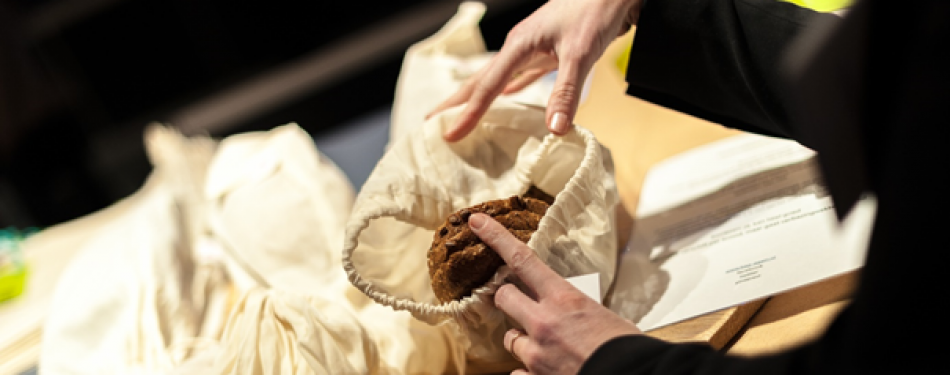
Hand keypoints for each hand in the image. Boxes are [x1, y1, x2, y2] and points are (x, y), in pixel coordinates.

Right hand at [427, 0, 642, 141]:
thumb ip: (566, 92)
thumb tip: (554, 130)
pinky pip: (517, 77)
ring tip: (459, 117)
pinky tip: (504, 102)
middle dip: (455, 103)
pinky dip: (507, 93)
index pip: (487, 87)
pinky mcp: (545, 52)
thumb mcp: (581, 53)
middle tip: (430, 126)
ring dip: (477, 99)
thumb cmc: (595, 11)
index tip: (449, 136)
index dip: (467, 113)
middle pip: (480, 81)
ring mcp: (530, 49)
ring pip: (496, 80)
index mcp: (518, 46)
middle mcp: (518, 48)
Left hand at [468, 213, 641, 373]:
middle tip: (521, 304)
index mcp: (564, 299)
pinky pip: (516, 372)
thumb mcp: (603, 316)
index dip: (495, 237)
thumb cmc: (625, 348)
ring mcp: (536, 353)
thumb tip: (572, 311)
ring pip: (509, 338)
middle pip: (504, 296)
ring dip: (522, 339)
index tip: (476, 222)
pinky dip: (527, 371)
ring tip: (545, 346)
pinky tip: (543, 370)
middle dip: (508, 298)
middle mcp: (544, 323)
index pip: (522, 259)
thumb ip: (576, 308)